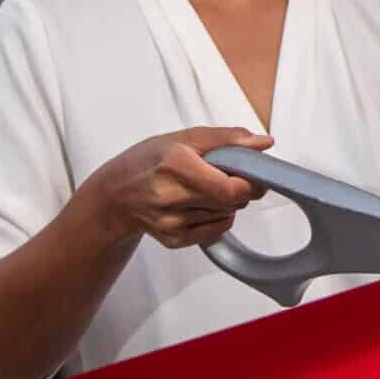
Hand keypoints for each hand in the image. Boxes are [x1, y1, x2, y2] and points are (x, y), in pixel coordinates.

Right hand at [84, 128, 271, 248]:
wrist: (115, 194)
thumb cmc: (149, 161)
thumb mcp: (184, 138)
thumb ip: (227, 140)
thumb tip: (264, 144)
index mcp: (175, 164)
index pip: (230, 188)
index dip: (250, 181)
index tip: (253, 172)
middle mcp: (170, 196)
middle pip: (232, 202)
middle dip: (240, 188)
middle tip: (228, 175)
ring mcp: (171, 222)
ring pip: (227, 215)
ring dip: (227, 202)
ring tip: (205, 188)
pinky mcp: (174, 240)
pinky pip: (216, 231)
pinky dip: (217, 217)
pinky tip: (198, 204)